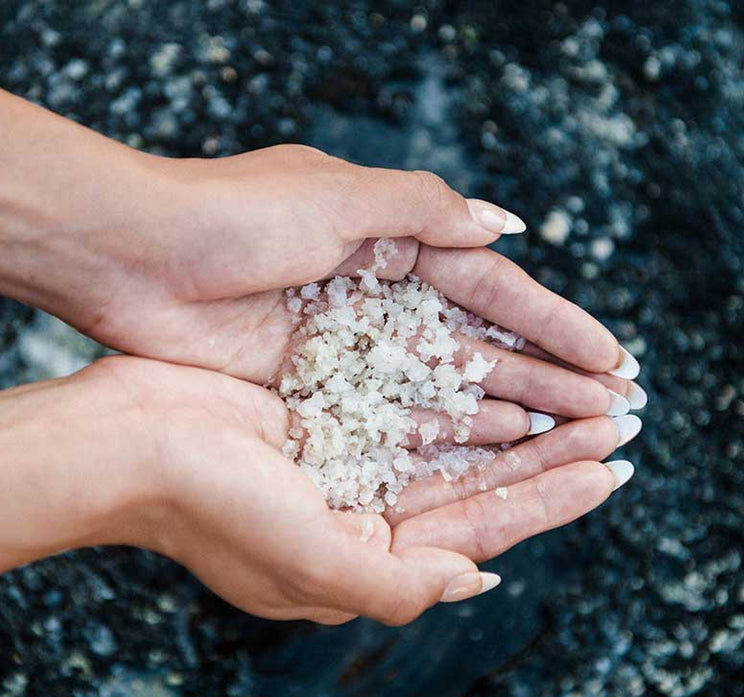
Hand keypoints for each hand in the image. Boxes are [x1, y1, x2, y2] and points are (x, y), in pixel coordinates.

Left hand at [0, 87, 639, 422]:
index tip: (611, 358)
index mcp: (392, 238)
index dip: (554, 323)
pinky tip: (487, 453)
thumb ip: (424, 210)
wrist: (132, 259)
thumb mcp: (337, 197)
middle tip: (609, 410)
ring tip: (567, 437)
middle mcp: (379, 292)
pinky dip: (437, 429)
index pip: (492, 287)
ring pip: (444, 381)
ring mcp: (350, 342)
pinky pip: (392, 411)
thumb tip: (508, 226)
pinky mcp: (316, 381)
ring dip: (505, 407)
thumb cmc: (232, 217)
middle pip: (479, 340)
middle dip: (544, 374)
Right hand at [0, 355, 636, 624]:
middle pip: (480, 483)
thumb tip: (476, 584)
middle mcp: (365, 510)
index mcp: (365, 559)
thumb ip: (398, 585)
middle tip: (619, 425)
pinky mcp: (335, 410)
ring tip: (580, 398)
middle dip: (549, 456)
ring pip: (457, 441)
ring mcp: (352, 457)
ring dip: (518, 421)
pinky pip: (414, 400)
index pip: (480, 530)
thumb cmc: (212, 510)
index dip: (548, 501)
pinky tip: (506, 374)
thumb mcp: (310, 567)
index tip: (609, 473)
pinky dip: (461, 392)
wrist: (131, 440)